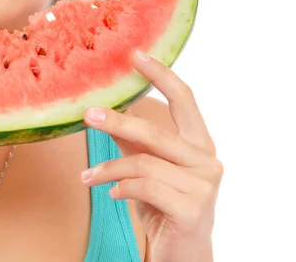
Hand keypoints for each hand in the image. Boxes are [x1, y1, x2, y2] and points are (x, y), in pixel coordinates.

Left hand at [81, 51, 222, 261]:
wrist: (182, 255)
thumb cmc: (163, 204)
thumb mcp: (145, 165)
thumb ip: (131, 137)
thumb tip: (101, 105)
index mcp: (199, 143)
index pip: (184, 98)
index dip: (160, 73)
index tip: (134, 53)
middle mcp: (207, 160)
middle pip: (157, 132)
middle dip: (118, 121)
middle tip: (88, 114)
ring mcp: (204, 186)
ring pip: (145, 163)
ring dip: (109, 169)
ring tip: (88, 178)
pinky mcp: (193, 210)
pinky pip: (145, 188)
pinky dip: (121, 187)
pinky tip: (111, 193)